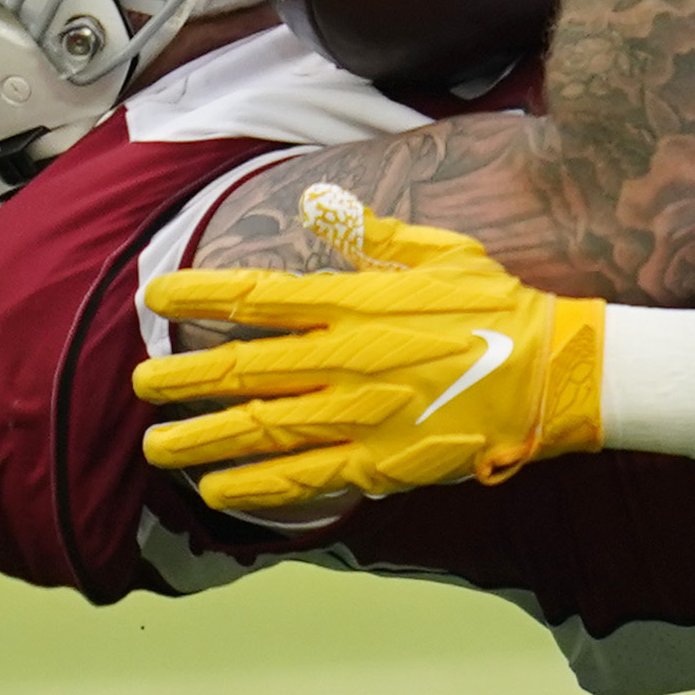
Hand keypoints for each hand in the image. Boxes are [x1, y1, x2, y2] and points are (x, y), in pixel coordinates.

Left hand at [133, 188, 606, 511]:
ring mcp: (359, 416)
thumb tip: (319, 204)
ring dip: (200, 438)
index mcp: (356, 303)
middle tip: (140, 383)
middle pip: (240, 369)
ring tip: (158, 447)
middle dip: (181, 378)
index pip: (257, 296)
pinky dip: (254, 485)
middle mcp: (345, 359)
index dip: (199, 293)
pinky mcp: (381, 462)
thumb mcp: (443, 251)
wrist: (554, 372)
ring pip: (258, 428)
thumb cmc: (501, 306)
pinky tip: (218, 490)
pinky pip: (303, 477)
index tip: (155, 293)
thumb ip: (372, 234)